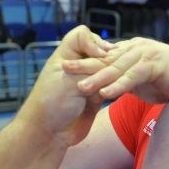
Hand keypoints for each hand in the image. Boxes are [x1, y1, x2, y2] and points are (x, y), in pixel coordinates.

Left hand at [17, 25, 111, 145]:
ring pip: (107, 68)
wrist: (50, 134)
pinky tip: (118, 90)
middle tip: (109, 68)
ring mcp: (88, 80)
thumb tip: (113, 60)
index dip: (92, 41)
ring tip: (112, 83)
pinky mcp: (96, 96)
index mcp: (65, 55)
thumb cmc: (52, 103)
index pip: (82, 34)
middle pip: (98, 51)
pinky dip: (115, 86)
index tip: (97, 55)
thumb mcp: (69, 77)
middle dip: (105, 59)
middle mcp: (77, 65)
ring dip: (111, 73)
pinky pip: (111, 85)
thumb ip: (92, 66)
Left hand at [63, 37, 168, 103]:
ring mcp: (147, 54)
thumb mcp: (138, 80)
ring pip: (118, 67)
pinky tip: (106, 93)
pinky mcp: (157, 64)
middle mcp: (136, 49)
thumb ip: (122, 78)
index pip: (102, 57)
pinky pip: (134, 75)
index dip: (83, 61)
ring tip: (82, 87)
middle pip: (106, 60)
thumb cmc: (166, 82)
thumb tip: (103, 84)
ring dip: (99, 78)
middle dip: (85, 66)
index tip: (63, 68)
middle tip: (65, 71)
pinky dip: (120, 85)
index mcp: (129, 51)